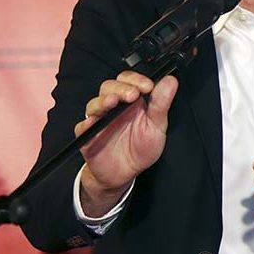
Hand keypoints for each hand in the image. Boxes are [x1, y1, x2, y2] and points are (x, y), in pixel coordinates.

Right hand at [74, 71, 178, 215]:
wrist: (126, 173)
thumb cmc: (141, 147)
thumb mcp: (157, 126)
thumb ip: (161, 104)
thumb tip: (170, 80)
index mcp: (131, 101)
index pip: (129, 80)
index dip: (137, 79)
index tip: (148, 86)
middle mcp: (113, 107)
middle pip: (109, 87)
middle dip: (121, 88)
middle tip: (133, 95)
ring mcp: (99, 121)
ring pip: (94, 104)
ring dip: (103, 101)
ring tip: (113, 102)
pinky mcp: (87, 137)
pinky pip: (82, 127)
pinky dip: (87, 124)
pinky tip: (94, 122)